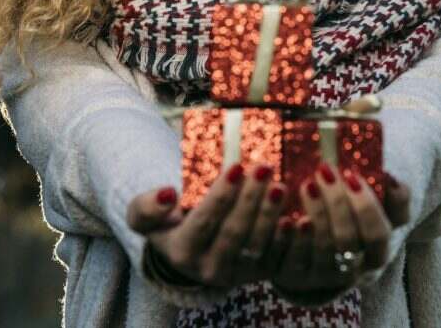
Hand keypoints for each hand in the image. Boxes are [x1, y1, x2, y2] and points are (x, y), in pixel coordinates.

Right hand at [126, 163, 288, 286]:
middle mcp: (209, 269)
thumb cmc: (169, 221)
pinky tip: (297, 217)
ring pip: (257, 245)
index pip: (203, 222)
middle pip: (234, 232)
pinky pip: (277, 259)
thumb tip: (168, 195)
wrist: (190, 247)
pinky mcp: (260, 274)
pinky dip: (288, 239)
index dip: (221, 195)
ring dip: (271, 215)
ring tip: (279, 186)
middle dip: (250, 199)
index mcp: (182, 252)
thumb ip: (146, 206)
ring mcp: (237, 274)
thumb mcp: (143, 214)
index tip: (236, 167)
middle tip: (264, 168)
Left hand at [273, 166, 410, 294]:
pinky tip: (286, 217)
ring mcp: (325, 276)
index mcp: (377, 251)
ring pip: (324, 248)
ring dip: (317, 214)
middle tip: (324, 170)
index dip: (368, 206)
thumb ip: (389, 195)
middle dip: (338, 202)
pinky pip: (293, 259)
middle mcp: (355, 269)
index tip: (352, 174)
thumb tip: (390, 177)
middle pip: (349, 240)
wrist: (314, 256)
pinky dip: (292, 237)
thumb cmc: (349, 220)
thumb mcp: (372, 208)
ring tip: (307, 184)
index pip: (380, 233)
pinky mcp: (295, 277)